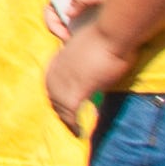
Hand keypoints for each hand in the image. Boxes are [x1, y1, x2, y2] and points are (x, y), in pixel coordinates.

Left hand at [42, 18, 134, 136]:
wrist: (111, 31)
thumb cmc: (108, 36)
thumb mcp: (92, 49)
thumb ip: (86, 62)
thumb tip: (94, 73)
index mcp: (58, 59)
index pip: (52, 84)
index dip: (58, 97)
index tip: (66, 108)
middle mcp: (56, 71)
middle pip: (54, 98)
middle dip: (60, 112)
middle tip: (70, 125)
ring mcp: (63, 81)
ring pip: (60, 108)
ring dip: (67, 121)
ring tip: (75, 131)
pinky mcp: (74, 90)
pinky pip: (70, 114)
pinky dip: (74, 126)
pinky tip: (80, 134)